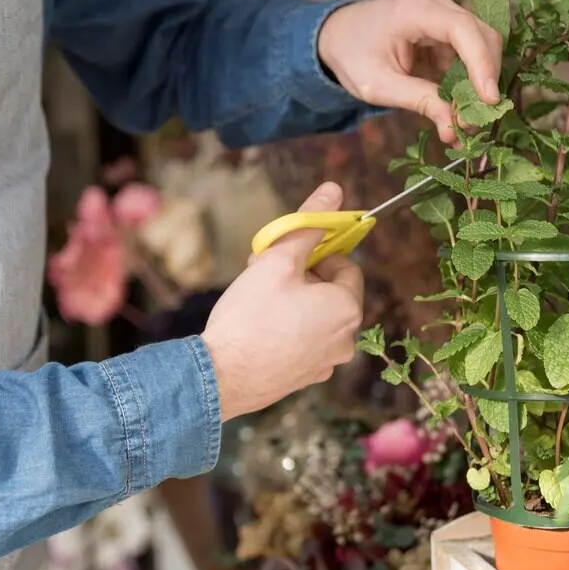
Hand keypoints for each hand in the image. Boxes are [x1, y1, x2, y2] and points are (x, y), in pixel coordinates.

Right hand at [201, 183, 364, 420]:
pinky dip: (289, 331)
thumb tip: (334, 191)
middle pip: (331, 293)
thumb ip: (309, 225)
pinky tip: (259, 330)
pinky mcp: (307, 378)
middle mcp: (346, 339)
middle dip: (302, 279)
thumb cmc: (250, 317)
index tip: (288, 258)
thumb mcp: (278, 260)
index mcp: (347, 308)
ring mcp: (328, 363)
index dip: (315, 256)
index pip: (345, 266)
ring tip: (259, 302)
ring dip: (295, 304)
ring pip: (317, 318)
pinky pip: (305, 343)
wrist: (221, 377)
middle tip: (267, 277)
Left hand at [318, 0, 503, 142]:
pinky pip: (469, 58)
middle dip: (485, 79)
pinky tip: (457, 110)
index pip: (462, 29)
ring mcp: (444, 18)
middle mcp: (436, 6)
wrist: (337, 36)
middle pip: (482, 35)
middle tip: (473, 121)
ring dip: (479, 85)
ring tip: (464, 121)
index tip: (489, 100)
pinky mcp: (446, 35)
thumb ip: (418, 101)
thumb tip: (453, 128)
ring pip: (482, 48)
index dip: (481, 64)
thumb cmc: (351, 55)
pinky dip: (469, 84)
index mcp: (414, 11)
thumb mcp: (378, 85)